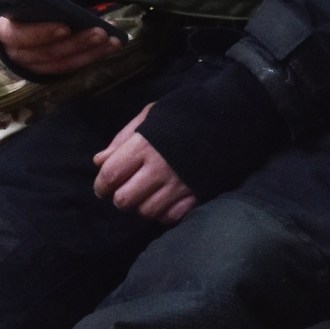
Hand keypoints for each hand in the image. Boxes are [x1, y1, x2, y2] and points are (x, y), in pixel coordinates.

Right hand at [0, 0, 121, 76]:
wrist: (31, 1)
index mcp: (4, 28)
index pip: (18, 36)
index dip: (41, 34)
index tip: (65, 27)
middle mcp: (17, 51)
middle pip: (46, 53)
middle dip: (75, 43)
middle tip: (100, 32)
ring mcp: (35, 62)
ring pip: (62, 62)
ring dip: (89, 52)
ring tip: (111, 39)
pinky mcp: (52, 66)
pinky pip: (72, 65)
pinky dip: (93, 56)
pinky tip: (111, 45)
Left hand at [92, 102, 195, 222]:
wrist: (230, 115)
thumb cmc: (185, 112)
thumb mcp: (151, 114)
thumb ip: (123, 138)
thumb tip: (99, 161)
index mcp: (144, 145)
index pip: (110, 175)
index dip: (100, 185)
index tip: (102, 187)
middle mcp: (160, 168)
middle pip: (124, 199)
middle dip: (120, 197)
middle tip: (126, 190)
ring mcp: (179, 184)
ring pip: (147, 212)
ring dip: (141, 206)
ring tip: (146, 195)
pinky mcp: (197, 194)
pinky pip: (170, 216)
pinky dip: (164, 212)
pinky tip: (165, 200)